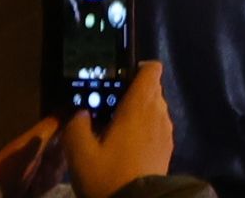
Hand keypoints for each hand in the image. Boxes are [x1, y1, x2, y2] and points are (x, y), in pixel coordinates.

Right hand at [59, 62, 175, 197]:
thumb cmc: (108, 176)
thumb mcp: (80, 154)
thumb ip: (76, 127)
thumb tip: (81, 113)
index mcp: (139, 107)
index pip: (151, 70)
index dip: (137, 68)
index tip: (118, 78)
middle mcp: (158, 112)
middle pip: (151, 88)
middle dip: (132, 91)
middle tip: (108, 107)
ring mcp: (166, 130)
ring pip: (155, 107)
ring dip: (138, 111)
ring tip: (115, 128)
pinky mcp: (168, 147)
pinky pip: (157, 125)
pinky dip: (145, 127)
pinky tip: (126, 145)